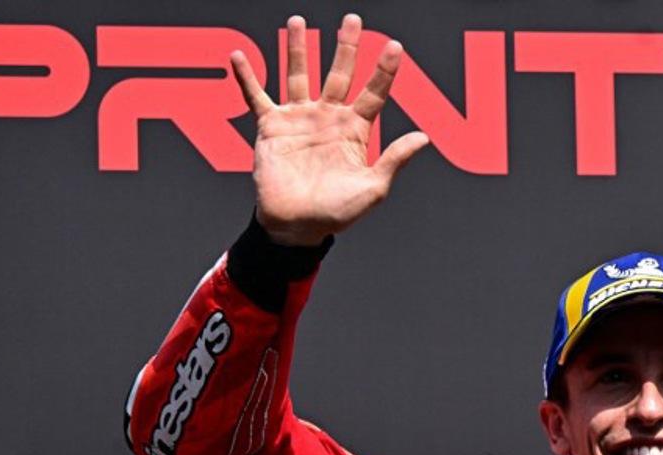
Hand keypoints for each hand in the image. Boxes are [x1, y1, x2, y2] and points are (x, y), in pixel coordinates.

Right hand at [230, 14, 429, 245]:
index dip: (385, 70)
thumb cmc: (336, 213)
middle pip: (340, 73)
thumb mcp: (373, 189)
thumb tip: (424, 137)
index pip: (374, 93)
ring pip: (300, 75)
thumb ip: (395, 160)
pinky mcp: (271, 128)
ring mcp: (298, 119)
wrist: (296, 226)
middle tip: (352, 18)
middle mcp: (328, 118)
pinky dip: (247, 77)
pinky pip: (256, 97)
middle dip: (346, 46)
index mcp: (354, 130)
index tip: (395, 46)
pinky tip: (238, 57)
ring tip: (297, 20)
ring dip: (299, 49)